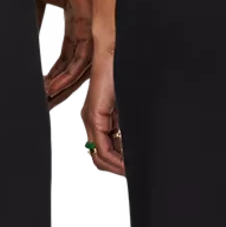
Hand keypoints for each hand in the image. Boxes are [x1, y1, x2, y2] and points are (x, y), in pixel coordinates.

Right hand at [33, 0, 91, 109]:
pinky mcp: (94, 22)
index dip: (54, 72)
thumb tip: (24, 34)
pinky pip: (84, 57)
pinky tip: (54, 86)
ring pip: (82, 67)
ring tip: (47, 98)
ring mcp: (92, 26)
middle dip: (62, 86)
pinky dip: (68, 74)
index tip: (41, 88)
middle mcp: (86, 25)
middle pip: (76, 66)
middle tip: (46, 103)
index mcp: (74, 18)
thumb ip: (34, 16)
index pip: (65, 54)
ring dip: (64, 85)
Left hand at [81, 48, 124, 176]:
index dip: (118, 165)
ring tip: (132, 171)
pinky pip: (102, 147)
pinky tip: (127, 162)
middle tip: (134, 174)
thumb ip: (127, 126)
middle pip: (100, 158)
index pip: (104, 152)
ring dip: (117, 167)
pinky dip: (115, 159)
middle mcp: (91, 121)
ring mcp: (91, 119)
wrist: (115, 52)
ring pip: (100, 157)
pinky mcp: (95, 116)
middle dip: (118, 169)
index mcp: (99, 118)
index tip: (133, 171)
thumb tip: (132, 148)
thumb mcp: (127, 106)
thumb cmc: (123, 71)